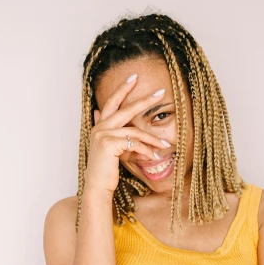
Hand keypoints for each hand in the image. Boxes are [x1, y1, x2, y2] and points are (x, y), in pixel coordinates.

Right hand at [86, 75, 170, 192]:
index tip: (134, 78)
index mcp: (100, 126)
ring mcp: (103, 135)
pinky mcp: (108, 144)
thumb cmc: (106, 169)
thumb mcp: (109, 148)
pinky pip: (134, 144)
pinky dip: (146, 150)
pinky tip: (153, 157)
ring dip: (152, 139)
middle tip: (160, 92)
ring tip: (166, 145)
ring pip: (135, 131)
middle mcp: (100, 127)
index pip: (112, 102)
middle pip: (126, 109)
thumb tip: (107, 117)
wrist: (97, 186)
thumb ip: (112, 132)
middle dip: (144, 100)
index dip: (122, 89)